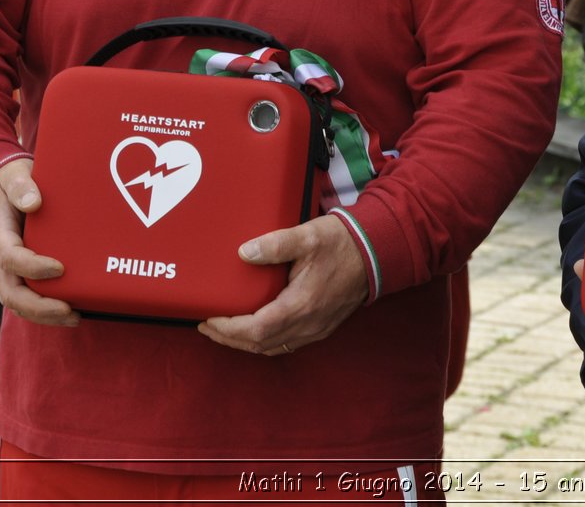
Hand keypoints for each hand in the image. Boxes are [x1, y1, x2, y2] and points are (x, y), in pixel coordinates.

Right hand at [0, 158, 77, 326]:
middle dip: (39, 306)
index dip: (33, 267)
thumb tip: (34, 202)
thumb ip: (21, 186)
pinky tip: (70, 312)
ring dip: (43, 315)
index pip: (10, 258)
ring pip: (17, 302)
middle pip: (11, 293)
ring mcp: (5, 271)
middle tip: (68, 310)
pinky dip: (45, 311)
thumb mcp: (13, 175)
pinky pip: (26, 300)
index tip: (60, 268)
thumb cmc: (9, 184)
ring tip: (73, 317)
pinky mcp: (16, 276)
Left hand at [199, 214, 368, 354]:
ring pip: (273, 347)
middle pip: (260, 345)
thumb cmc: (343, 243)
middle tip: (207, 327)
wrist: (377, 252)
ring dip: (246, 343)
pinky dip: (265, 341)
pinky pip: (287, 343)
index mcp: (301, 304)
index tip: (208, 319)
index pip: (256, 330)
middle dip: (229, 339)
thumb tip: (243, 253)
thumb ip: (275, 244)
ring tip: (226, 329)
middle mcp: (308, 323)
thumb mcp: (308, 236)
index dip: (228, 329)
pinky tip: (256, 329)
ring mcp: (316, 328)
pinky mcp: (322, 327)